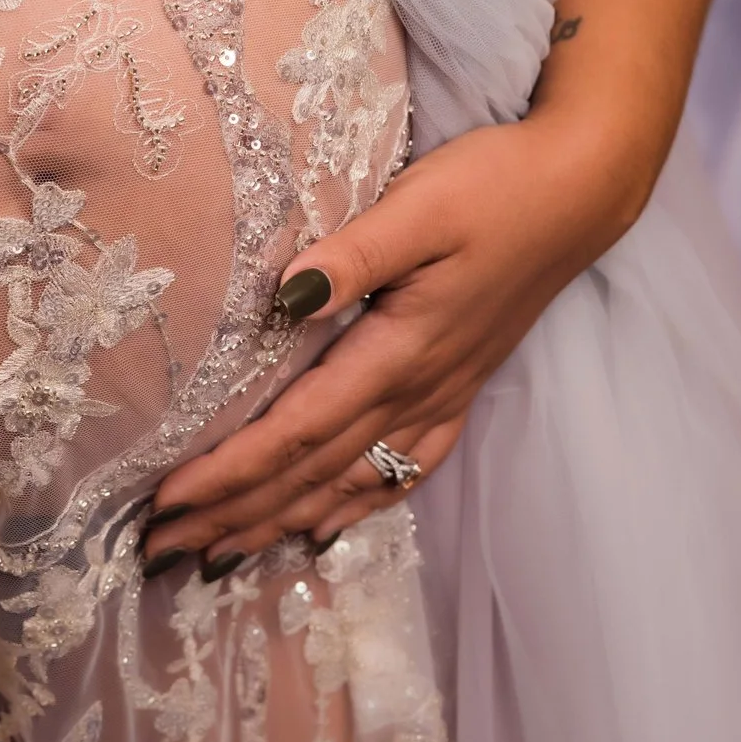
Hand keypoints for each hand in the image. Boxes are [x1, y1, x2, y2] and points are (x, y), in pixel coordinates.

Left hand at [139, 107, 655, 578]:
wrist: (581, 190)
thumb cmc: (493, 186)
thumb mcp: (417, 207)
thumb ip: (350, 256)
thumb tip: (284, 297)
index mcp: (399, 352)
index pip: (297, 431)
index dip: (230, 474)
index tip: (167, 504)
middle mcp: (419, 390)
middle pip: (312, 472)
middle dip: (235, 515)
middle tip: (160, 550)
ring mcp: (442, 395)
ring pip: (351, 483)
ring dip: (281, 522)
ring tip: (219, 555)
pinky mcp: (458, 387)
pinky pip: (401, 471)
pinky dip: (354, 507)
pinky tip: (324, 527)